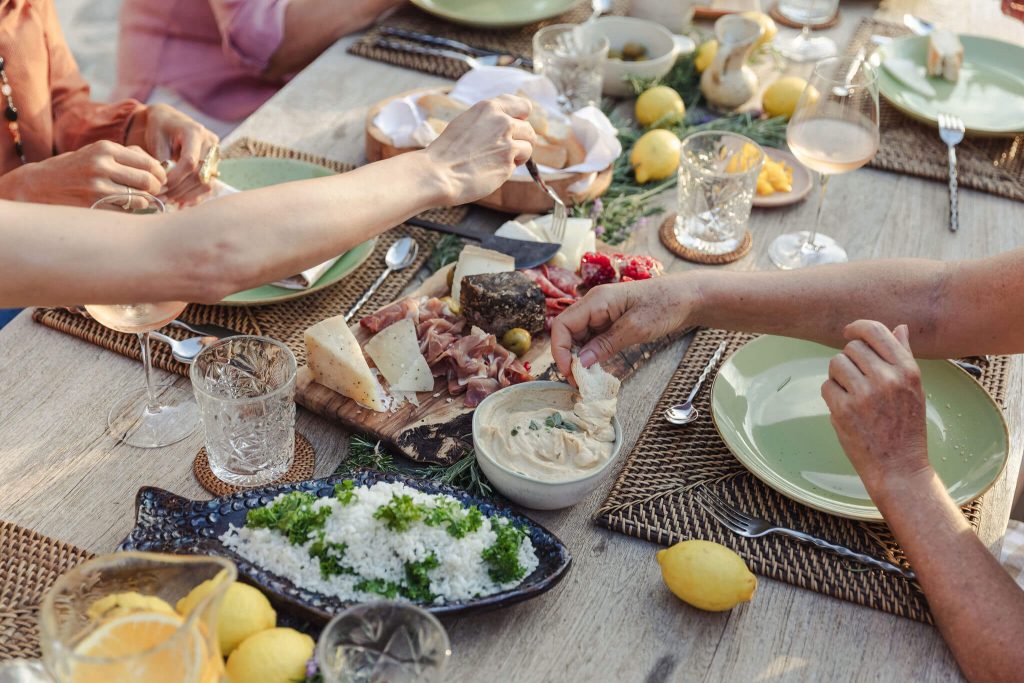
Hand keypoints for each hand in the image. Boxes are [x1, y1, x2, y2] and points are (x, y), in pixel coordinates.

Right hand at [0, 140, 165, 206]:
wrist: (38, 185)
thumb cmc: (73, 168)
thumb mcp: (95, 153)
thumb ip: (124, 155)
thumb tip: (156, 163)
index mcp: (105, 148)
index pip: (147, 162)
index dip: (159, 173)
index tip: (161, 178)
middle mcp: (102, 165)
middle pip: (146, 180)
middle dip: (156, 187)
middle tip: (155, 190)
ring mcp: (97, 187)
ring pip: (139, 198)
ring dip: (145, 201)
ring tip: (141, 199)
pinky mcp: (94, 206)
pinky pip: (126, 211)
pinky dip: (132, 211)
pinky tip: (127, 208)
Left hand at [127, 104, 218, 205]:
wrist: (169, 119)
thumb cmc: (159, 128)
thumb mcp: (156, 139)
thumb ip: (162, 161)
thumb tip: (166, 184)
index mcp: (195, 132)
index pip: (190, 161)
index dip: (176, 177)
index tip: (160, 186)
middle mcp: (210, 143)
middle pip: (200, 174)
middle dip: (179, 189)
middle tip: (162, 198)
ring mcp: (215, 154)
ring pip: (206, 182)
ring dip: (187, 195)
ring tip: (170, 200)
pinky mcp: (214, 164)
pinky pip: (208, 185)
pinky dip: (195, 195)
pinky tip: (181, 202)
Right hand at [423, 95, 535, 205]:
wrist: (438, 172)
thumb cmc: (447, 151)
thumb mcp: (467, 122)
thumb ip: (489, 120)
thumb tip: (509, 123)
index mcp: (489, 107)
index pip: (523, 106)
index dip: (521, 119)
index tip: (515, 127)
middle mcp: (502, 122)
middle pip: (529, 129)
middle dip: (521, 141)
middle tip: (503, 151)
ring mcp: (507, 142)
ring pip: (529, 147)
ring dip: (518, 156)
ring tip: (497, 161)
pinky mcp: (508, 163)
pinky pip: (517, 164)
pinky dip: (508, 169)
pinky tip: (491, 170)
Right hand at [550, 275, 694, 382]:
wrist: (687, 298)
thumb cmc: (664, 305)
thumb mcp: (635, 328)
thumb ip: (606, 344)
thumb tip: (581, 363)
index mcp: (596, 301)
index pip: (562, 325)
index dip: (559, 350)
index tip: (569, 372)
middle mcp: (594, 306)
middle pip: (567, 332)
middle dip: (568, 357)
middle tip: (578, 382)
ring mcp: (601, 314)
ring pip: (578, 338)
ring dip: (579, 358)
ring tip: (586, 379)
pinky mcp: (610, 322)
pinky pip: (592, 339)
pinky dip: (591, 355)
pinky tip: (596, 369)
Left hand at [820, 320, 931, 498]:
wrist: (899, 467)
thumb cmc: (906, 428)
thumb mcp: (915, 389)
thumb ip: (904, 356)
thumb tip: (899, 328)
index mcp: (907, 370)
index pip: (875, 331)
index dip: (857, 327)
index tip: (849, 332)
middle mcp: (887, 378)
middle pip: (851, 348)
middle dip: (849, 360)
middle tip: (857, 380)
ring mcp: (864, 394)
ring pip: (835, 364)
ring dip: (838, 377)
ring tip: (853, 395)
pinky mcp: (844, 410)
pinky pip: (826, 386)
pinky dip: (832, 396)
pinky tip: (846, 410)